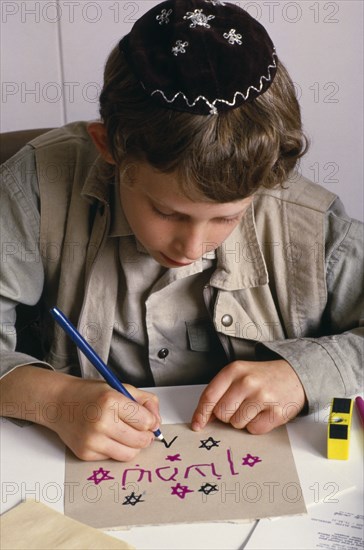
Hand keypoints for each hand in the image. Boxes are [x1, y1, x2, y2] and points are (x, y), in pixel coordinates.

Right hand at [50, 377, 160, 461]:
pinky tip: (108, 437)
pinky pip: (113, 458)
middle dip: (145, 435)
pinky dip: (115, 449)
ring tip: (126, 433)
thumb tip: (157, 422)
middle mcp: (101, 422)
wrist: (60, 403)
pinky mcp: (85, 453)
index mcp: (111, 401)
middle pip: (141, 440)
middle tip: (140, 428)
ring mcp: (92, 440)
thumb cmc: (91, 395)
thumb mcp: (120, 388)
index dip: (151, 421)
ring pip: (129, 454)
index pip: (146, 421)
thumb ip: (145, 401)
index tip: (148, 419)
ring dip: (133, 446)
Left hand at [191, 360, 305, 433]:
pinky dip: (257, 426)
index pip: (209, 396)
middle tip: (240, 406)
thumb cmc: (262, 377)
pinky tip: (263, 413)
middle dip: (227, 415)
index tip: (197, 425)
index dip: (201, 414)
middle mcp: (247, 382)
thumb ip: (221, 391)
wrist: (294, 374)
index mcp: (234, 370)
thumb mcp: (239, 374)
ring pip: (237, 424)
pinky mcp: (276, 412)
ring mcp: (262, 397)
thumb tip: (204, 417)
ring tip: (254, 407)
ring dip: (242, 421)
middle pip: (222, 414)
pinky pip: (254, 430)